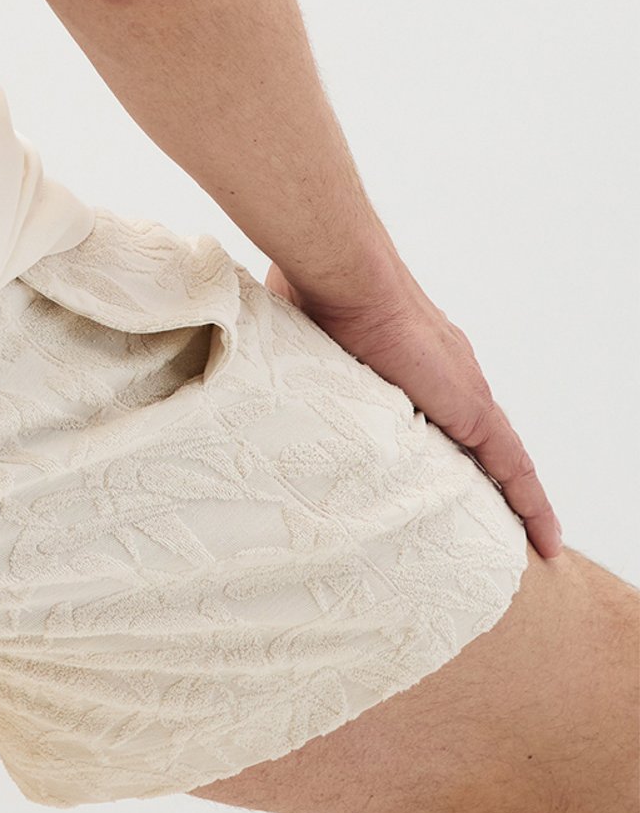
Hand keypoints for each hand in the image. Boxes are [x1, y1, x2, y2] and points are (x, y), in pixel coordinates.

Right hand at [264, 263, 562, 559]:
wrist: (345, 274)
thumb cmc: (317, 290)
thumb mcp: (310, 341)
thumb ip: (307, 361)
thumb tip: (269, 374)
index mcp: (413, 356)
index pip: (443, 407)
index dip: (451, 440)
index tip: (452, 470)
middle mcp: (448, 372)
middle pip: (475, 434)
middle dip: (484, 474)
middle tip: (488, 518)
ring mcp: (464, 390)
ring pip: (498, 455)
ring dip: (507, 493)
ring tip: (524, 537)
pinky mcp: (473, 410)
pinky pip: (513, 467)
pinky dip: (530, 502)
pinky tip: (543, 539)